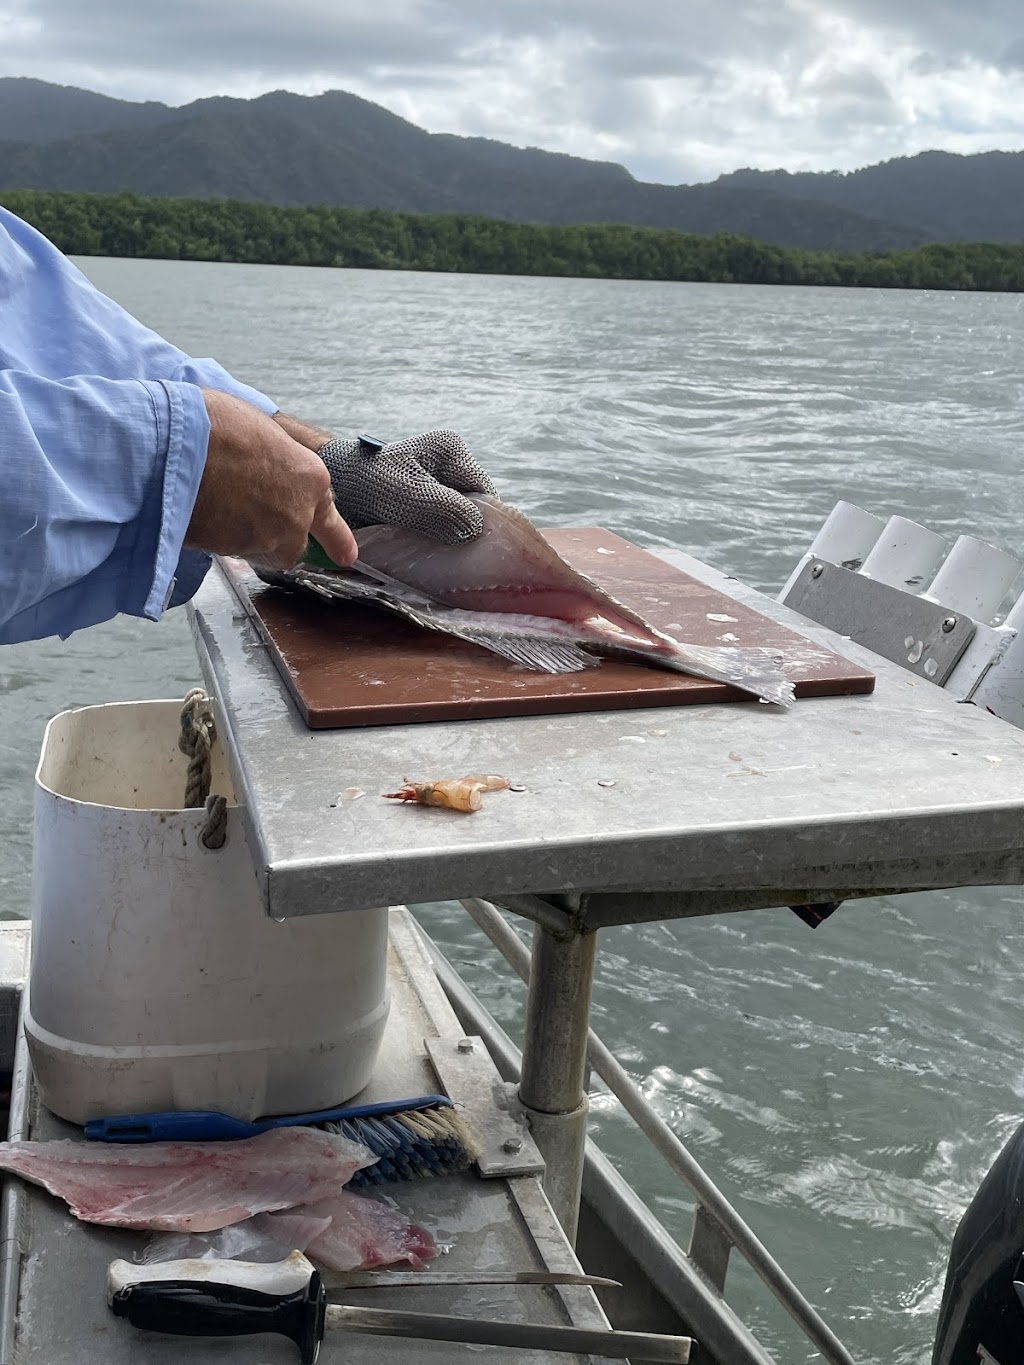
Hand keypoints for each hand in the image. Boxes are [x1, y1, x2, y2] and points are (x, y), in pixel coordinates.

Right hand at [185, 390, 357, 568]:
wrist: (172, 449)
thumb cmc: (212, 426)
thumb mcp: (260, 427)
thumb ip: (281, 454)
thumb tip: (279, 462)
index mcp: (311, 477)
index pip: (330, 515)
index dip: (336, 537)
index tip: (346, 554)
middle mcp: (298, 514)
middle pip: (297, 541)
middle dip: (281, 535)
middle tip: (261, 524)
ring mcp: (269, 537)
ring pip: (267, 550)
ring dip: (250, 537)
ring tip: (222, 504)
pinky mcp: (237, 552)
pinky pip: (237, 551)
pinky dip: (226, 539)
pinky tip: (208, 513)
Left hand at [319, 430, 497, 542]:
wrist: (330, 487)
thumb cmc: (366, 484)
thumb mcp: (409, 495)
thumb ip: (447, 508)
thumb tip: (477, 528)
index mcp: (451, 450)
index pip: (484, 493)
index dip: (483, 522)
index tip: (471, 548)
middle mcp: (448, 463)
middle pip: (473, 506)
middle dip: (465, 530)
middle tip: (451, 554)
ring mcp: (436, 481)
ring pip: (458, 517)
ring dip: (449, 537)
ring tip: (435, 552)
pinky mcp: (424, 499)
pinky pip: (441, 522)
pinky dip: (435, 538)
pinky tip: (424, 548)